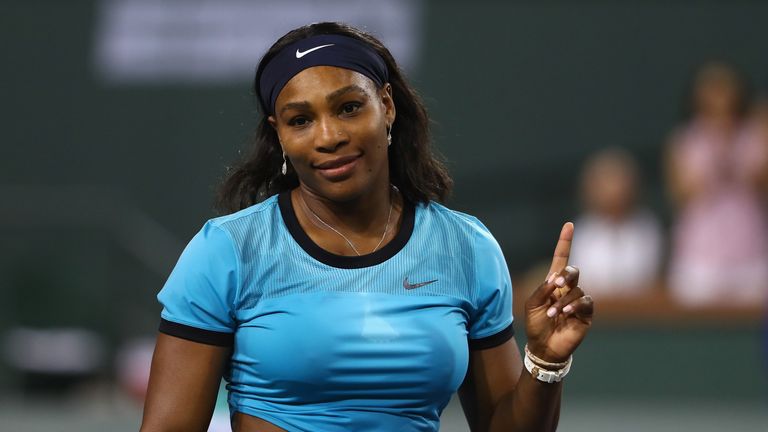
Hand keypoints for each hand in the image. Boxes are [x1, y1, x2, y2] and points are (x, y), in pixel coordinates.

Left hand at [524, 222, 593, 362]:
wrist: (543, 347)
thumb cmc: (535, 324)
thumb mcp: (532, 304)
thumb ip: (542, 289)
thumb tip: (555, 279)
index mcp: (553, 283)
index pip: (561, 258)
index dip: (565, 242)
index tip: (569, 225)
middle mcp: (568, 289)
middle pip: (573, 271)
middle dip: (566, 274)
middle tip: (556, 283)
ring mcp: (578, 301)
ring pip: (577, 289)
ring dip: (563, 300)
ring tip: (553, 312)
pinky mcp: (586, 314)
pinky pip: (586, 301)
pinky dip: (575, 305)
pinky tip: (565, 312)